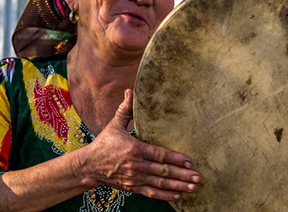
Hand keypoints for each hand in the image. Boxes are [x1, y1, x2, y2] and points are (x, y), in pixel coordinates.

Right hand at [82, 89, 200, 200]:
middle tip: (198, 177)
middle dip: (182, 175)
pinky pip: (151, 193)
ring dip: (178, 186)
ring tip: (193, 187)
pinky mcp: (132, 187)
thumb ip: (125, 109)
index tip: (190, 161)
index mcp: (134, 148)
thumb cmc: (103, 144)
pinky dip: (164, 196)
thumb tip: (130, 91)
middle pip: (163, 171)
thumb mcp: (114, 125)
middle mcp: (136, 165)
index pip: (159, 154)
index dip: (175, 158)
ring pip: (159, 183)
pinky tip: (177, 196)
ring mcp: (134, 178)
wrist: (89, 166)